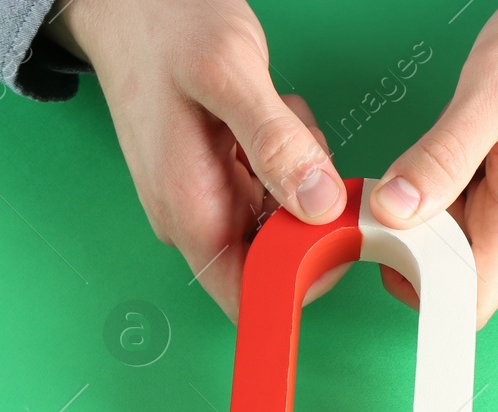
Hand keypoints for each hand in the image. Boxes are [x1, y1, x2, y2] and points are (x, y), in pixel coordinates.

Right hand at [47, 0, 348, 321]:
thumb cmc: (163, 25)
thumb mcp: (229, 74)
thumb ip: (275, 144)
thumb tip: (318, 205)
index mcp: (189, 210)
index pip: (249, 299)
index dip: (299, 285)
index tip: (334, 235)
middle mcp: (194, 215)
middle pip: (275, 261)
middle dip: (309, 217)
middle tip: (309, 153)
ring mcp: (204, 196)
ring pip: (280, 221)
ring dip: (300, 179)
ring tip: (280, 119)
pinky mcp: (216, 174)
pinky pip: (271, 188)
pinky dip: (288, 158)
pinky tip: (270, 116)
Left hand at [367, 0, 497, 327]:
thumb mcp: (494, 88)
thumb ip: (442, 158)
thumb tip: (393, 212)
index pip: (464, 302)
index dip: (413, 280)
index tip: (387, 230)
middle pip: (456, 269)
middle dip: (420, 227)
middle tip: (418, 162)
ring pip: (467, 240)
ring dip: (443, 201)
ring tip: (464, 139)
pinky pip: (487, 217)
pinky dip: (464, 188)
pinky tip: (479, 144)